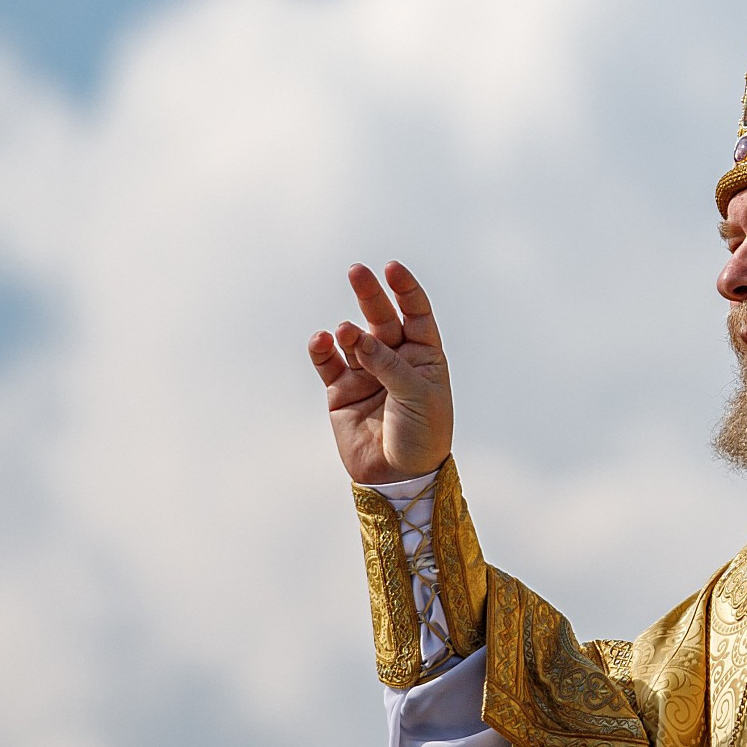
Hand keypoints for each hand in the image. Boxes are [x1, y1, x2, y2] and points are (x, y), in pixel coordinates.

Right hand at [307, 261, 453, 483]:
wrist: (400, 477)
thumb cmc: (423, 434)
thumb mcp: (418, 395)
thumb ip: (389, 364)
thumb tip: (357, 336)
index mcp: (424, 355)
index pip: (416, 312)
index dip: (405, 289)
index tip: (391, 269)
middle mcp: (394, 358)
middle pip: (381, 317)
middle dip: (371, 294)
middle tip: (356, 271)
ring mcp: (366, 373)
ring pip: (353, 339)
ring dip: (348, 330)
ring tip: (344, 331)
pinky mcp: (341, 392)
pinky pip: (328, 363)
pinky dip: (322, 350)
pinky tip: (322, 340)